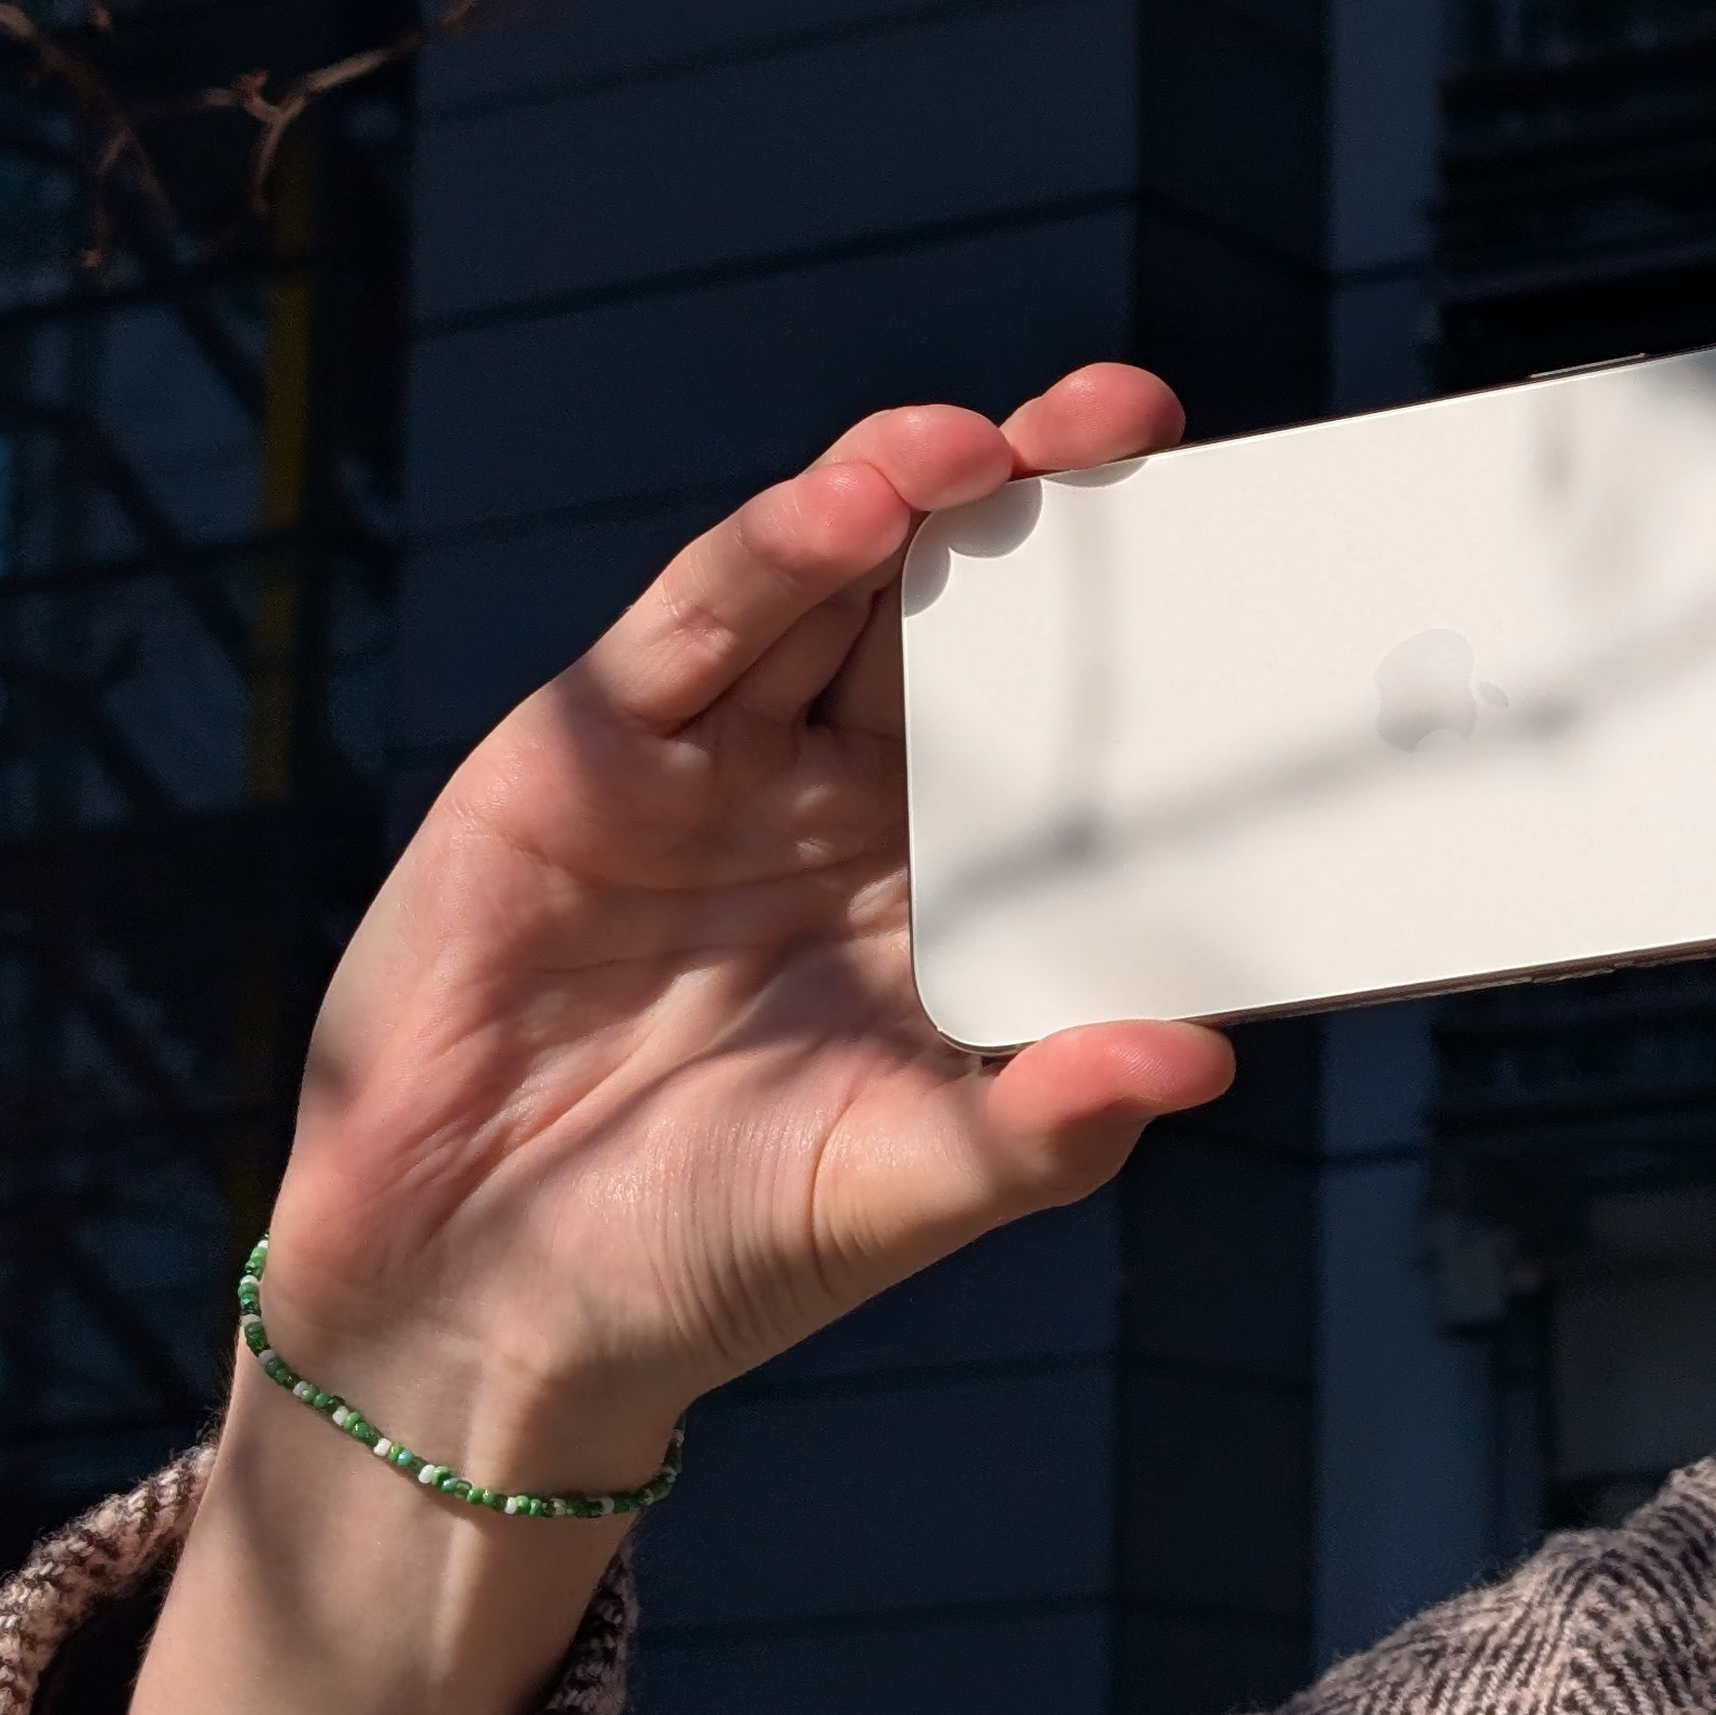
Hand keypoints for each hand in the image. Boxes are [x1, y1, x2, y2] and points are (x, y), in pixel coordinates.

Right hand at [258, 365, 1236, 1477]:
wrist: (473, 1298)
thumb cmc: (711, 1254)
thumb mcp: (904, 1187)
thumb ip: (1046, 1122)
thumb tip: (1203, 1057)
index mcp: (948, 890)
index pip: (1062, 725)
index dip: (1138, 635)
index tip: (1241, 548)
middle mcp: (847, 805)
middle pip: (960, 615)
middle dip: (1044, 507)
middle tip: (1131, 416)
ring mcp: (720, 767)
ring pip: (837, 585)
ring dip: (916, 493)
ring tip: (997, 441)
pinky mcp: (591, 752)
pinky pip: (697, 624)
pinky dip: (779, 547)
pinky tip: (859, 497)